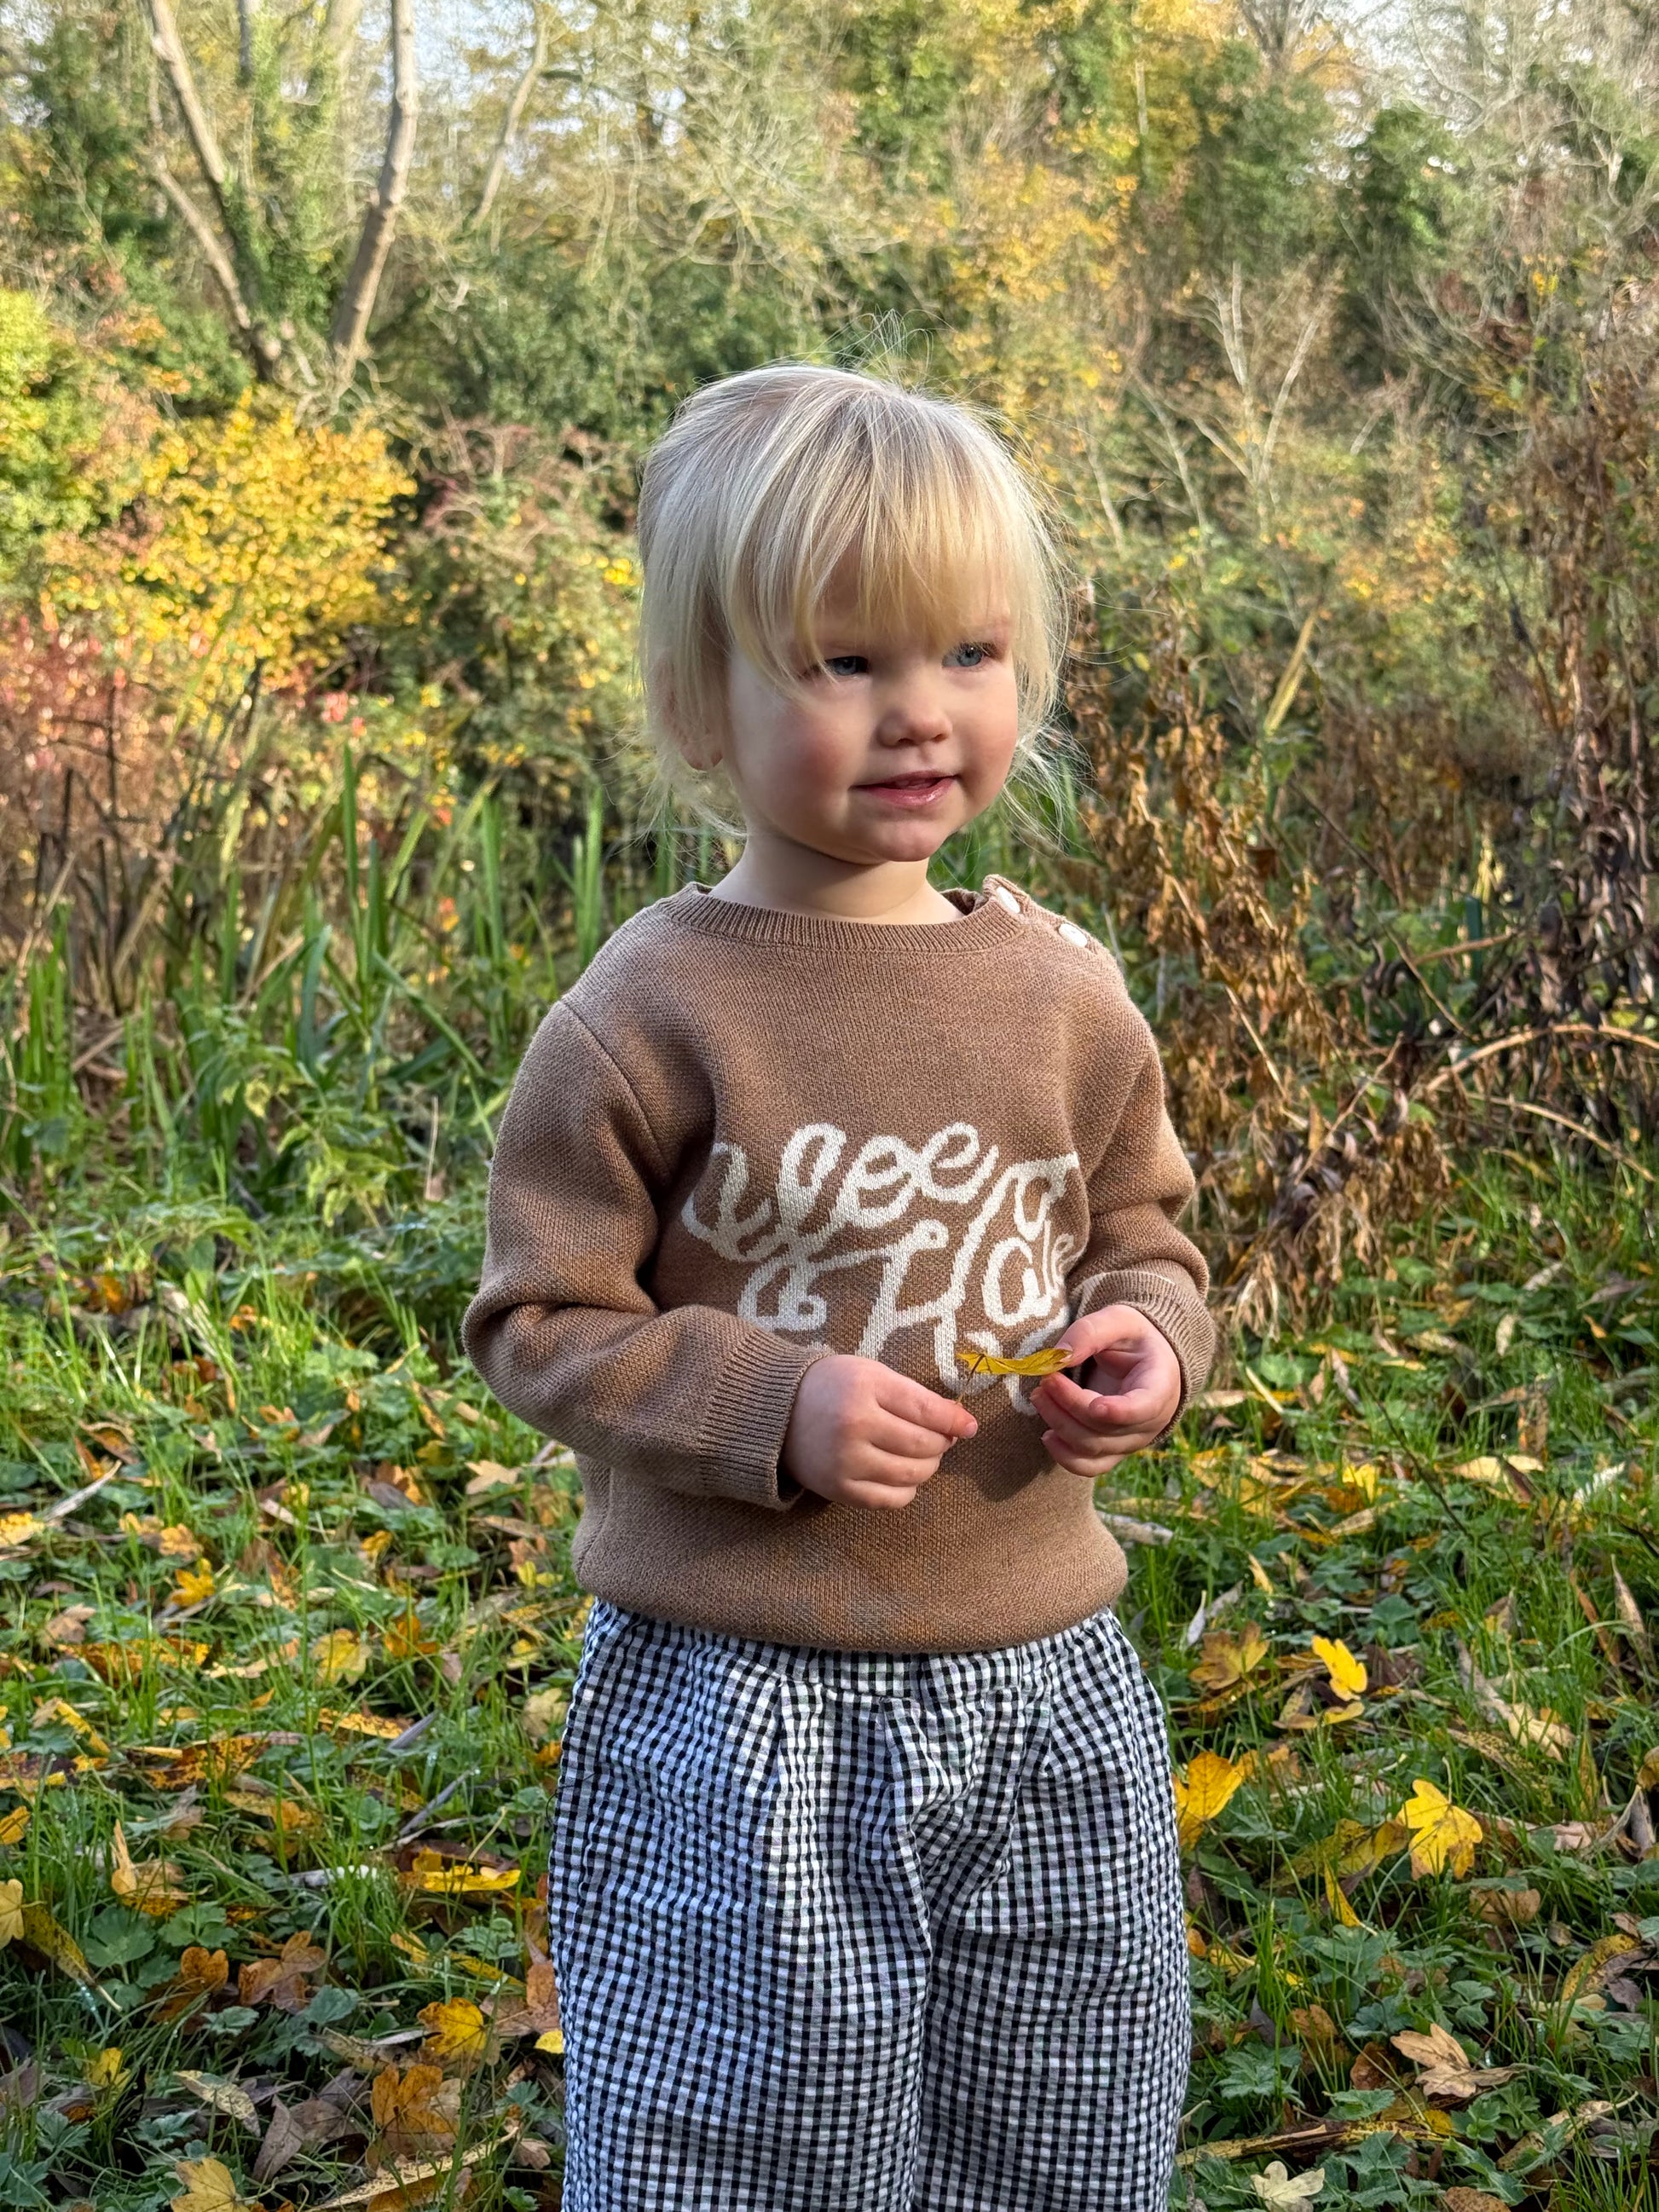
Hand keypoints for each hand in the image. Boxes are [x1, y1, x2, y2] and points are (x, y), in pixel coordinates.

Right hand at [783, 1355, 976, 1509]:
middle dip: (942, 1442)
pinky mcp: (839, 1490)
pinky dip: (908, 1489)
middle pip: (923, 1444)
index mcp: (864, 1388)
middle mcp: (855, 1427)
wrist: (778, 1413)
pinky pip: (891, 1499)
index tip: (970, 1425)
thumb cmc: (832, 1387)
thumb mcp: (870, 1374)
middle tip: (941, 1437)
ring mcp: (846, 1462)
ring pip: (911, 1474)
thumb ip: (913, 1396)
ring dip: (928, 1465)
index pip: (925, 1410)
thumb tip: (959, 1423)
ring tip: (923, 1454)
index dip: (954, 1420)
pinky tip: (903, 1474)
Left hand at [1029, 1306, 1181, 1477]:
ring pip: (1093, 1448)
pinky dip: (1065, 1456)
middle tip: (1045, 1380)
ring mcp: (1131, 1441)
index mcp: (1160, 1386)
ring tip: (1040, 1396)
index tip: (1095, 1405)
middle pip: (1107, 1429)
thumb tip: (1058, 1357)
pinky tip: (1047, 1435)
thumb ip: (1089, 1333)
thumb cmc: (1133, 1337)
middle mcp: (1150, 1422)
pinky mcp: (1112, 1450)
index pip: (1144, 1408)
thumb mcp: (1118, 1320)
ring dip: (1060, 1425)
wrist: (1144, 1358)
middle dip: (1070, 1406)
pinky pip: (1089, 1467)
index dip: (1120, 1413)